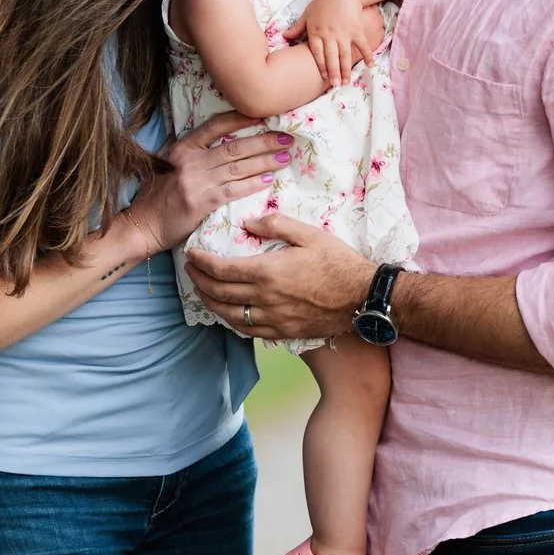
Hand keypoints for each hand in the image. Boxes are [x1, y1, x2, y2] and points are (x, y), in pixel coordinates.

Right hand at [125, 112, 289, 248]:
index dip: (240, 119)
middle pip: (234, 147)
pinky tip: (268, 180)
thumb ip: (187, 151)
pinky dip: (252, 184)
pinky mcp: (201, 202)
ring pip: (238, 167)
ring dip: (265, 161)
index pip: (215, 126)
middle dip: (263, 141)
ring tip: (285, 156)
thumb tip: (213, 139)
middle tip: (287, 137)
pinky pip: (233, 190)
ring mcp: (196, 181)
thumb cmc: (155, 196)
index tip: (263, 116)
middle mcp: (190, 161)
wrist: (142, 225)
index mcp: (182, 148)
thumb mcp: (165, 164)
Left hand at [186, 212, 376, 341]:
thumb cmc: (339, 263)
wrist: (363, 298)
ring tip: (201, 291)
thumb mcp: (310, 234)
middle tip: (190, 270)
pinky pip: (247, 330)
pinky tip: (226, 313)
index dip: (201, 262)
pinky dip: (230, 321)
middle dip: (199, 280)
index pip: (221, 268)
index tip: (192, 254)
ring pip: (228, 314)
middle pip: (219, 292)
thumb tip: (248, 222)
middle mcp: (264, 298)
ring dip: (209, 302)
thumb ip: (276, 224)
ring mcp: (272, 319)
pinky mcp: (282, 332)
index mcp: (267, 272)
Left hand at [283, 0, 385, 89]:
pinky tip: (370, 65)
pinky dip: (367, 55)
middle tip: (335, 85)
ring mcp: (344, 33)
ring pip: (345, 54)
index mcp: (316, 32)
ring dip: (346, 69)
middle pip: (331, 57)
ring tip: (346, 81)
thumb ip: (297, 27)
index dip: (321, 66)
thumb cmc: (322, 3)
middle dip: (333, 72)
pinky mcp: (356, 29)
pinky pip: (362, 44)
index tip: (323, 77)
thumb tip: (284, 36)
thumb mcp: (307, 14)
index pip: (317, 53)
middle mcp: (330, 35)